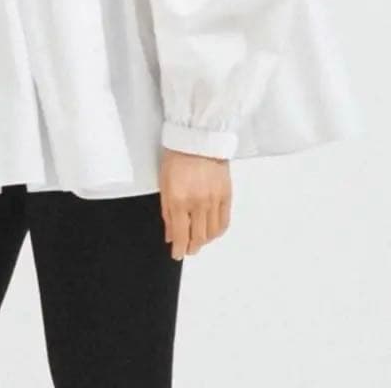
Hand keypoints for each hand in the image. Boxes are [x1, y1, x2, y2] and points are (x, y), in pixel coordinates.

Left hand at [159, 146, 231, 260]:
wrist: (197, 138)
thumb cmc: (177, 156)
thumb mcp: (164, 184)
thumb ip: (167, 213)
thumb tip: (169, 234)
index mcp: (180, 200)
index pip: (180, 236)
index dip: (178, 249)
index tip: (176, 254)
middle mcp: (199, 203)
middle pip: (198, 238)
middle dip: (191, 247)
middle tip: (187, 249)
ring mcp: (214, 200)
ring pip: (212, 233)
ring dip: (204, 241)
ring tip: (198, 241)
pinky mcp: (226, 195)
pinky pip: (224, 222)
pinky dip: (217, 232)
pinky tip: (212, 232)